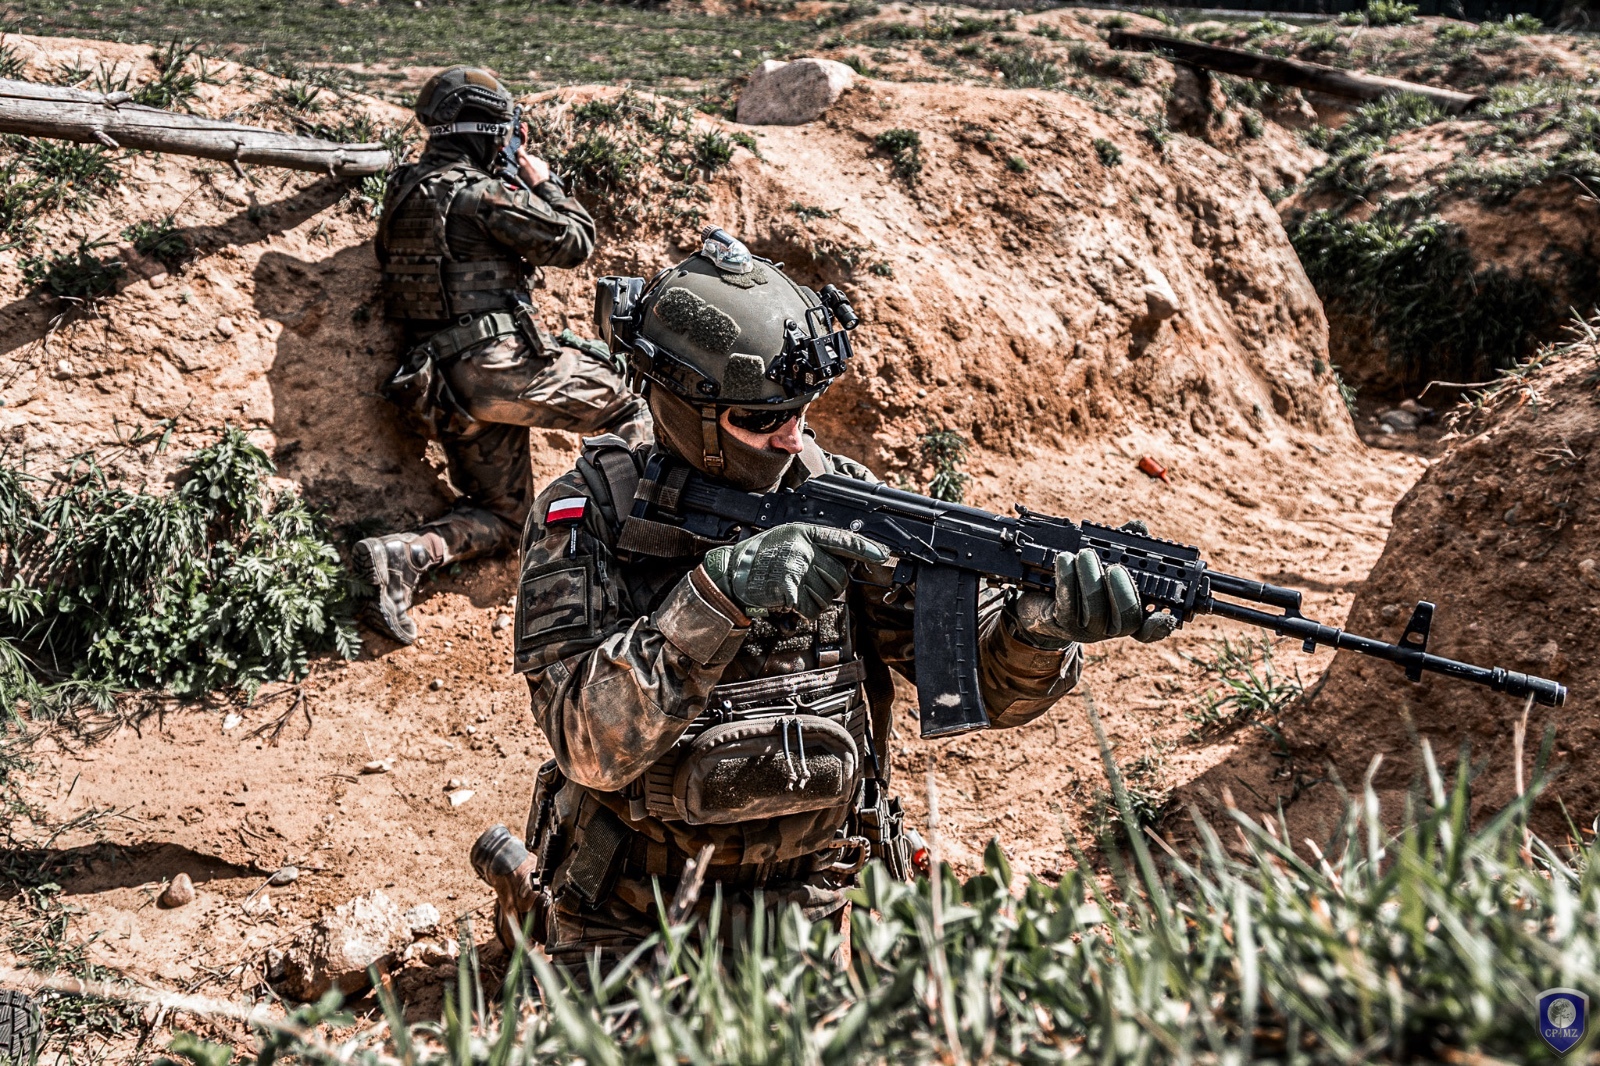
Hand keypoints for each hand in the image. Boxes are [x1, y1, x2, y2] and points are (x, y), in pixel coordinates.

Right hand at [517, 148, 550, 186]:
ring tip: (533, 171)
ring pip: (534, 159)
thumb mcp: (521, 173)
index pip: (521, 150)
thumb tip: (520, 161)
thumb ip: (520, 165)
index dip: (520, 150)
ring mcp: (539, 160)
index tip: (519, 150)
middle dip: (527, 160)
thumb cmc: (530, 181)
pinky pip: (539, 162)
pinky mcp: (544, 163)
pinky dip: (538, 165)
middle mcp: (532, 158)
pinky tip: (538, 171)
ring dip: (533, 163)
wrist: (541, 185)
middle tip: (527, 168)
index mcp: (525, 160)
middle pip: (528, 156)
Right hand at [703, 522, 888, 619]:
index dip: (865, 548)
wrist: (733, 571)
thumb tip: (846, 560)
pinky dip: (803, 612)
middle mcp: (804, 548)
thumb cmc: (763, 556)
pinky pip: (811, 609)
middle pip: (839, 577)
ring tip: (795, 591)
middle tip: (809, 585)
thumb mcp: (789, 538)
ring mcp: (797, 568)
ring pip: (827, 596)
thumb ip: (815, 546)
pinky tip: (789, 602)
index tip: (883, 555)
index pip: (843, 539)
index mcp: (806, 532)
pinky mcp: (789, 589)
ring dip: (814, 601)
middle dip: (829, 587)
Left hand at [1013, 525, 1177, 645]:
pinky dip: (1067, 578)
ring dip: (1091, 577)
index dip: (1160, 625)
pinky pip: (1067, 604)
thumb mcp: (1104, 560)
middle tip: (1114, 567)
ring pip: (1095, 609)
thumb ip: (1123, 544)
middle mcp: (1111, 628)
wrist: (1042, 598)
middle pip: (1126, 618)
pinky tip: (1064, 560)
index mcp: (1128, 615)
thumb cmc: (1080, 579)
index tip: (1163, 613)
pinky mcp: (1061, 624)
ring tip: (1085, 554)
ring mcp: (1086, 630)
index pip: (1151, 629)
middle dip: (1122, 589)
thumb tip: (1139, 527)